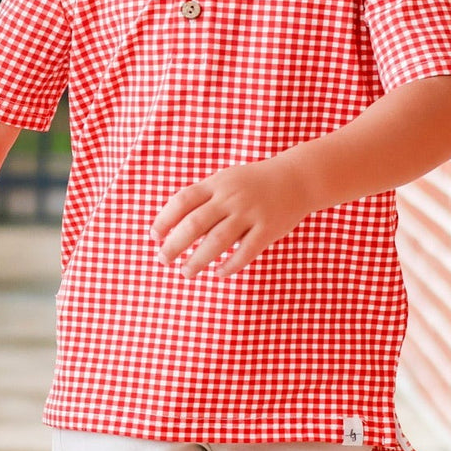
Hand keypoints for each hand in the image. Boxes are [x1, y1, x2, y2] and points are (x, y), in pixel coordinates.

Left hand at [150, 157, 313, 278]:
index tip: (154, 237)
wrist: (296, 178)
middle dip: (175, 244)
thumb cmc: (250, 184)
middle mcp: (230, 197)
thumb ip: (202, 200)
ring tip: (185, 272)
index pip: (182, 201)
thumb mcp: (224, 182)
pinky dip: (230, 265)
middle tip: (163, 260)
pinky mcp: (268, 229)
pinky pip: (246, 252)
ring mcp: (250, 213)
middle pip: (195, 224)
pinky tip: (218, 272)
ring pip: (217, 241)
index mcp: (215, 184)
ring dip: (198, 260)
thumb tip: (172, 228)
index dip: (164, 219)